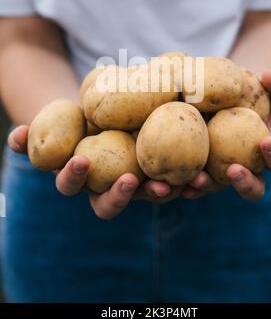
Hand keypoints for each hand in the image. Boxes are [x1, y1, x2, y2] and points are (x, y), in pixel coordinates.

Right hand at [7, 125, 180, 219]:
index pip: (73, 185)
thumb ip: (36, 131)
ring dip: (162, 194)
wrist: (109, 115)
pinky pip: (177, 186)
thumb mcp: (60, 121)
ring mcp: (137, 185)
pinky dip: (191, 186)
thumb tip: (15, 135)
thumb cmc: (79, 119)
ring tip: (175, 185)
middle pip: (111, 203)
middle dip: (121, 196)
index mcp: (81, 177)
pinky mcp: (164, 176)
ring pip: (147, 197)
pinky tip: (203, 177)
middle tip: (132, 181)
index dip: (75, 177)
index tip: (82, 160)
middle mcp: (107, 187)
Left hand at [181, 70, 270, 200]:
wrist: (237, 101)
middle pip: (253, 188)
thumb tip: (268, 75)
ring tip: (197, 179)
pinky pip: (194, 180)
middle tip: (234, 169)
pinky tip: (172, 181)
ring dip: (208, 186)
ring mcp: (224, 172)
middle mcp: (250, 170)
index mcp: (270, 157)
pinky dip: (185, 182)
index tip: (267, 141)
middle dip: (244, 182)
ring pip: (219, 186)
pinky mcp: (203, 168)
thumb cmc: (261, 96)